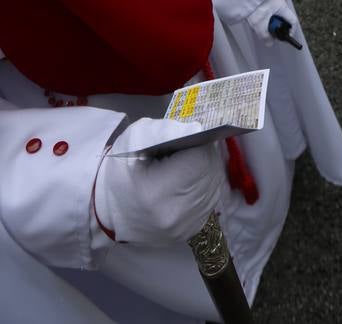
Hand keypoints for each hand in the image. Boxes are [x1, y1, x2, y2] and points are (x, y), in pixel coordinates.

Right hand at [94, 118, 224, 244]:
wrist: (109, 206)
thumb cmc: (121, 167)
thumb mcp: (135, 138)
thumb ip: (166, 130)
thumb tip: (197, 129)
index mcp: (158, 192)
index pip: (200, 160)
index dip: (199, 143)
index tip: (188, 139)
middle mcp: (176, 214)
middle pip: (211, 171)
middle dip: (203, 154)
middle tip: (186, 149)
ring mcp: (186, 226)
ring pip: (215, 184)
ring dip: (206, 169)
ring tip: (185, 164)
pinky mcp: (192, 231)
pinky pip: (211, 199)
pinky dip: (203, 185)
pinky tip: (187, 181)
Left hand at [246, 0, 297, 45]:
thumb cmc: (252, 7)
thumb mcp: (259, 26)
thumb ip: (266, 36)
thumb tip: (269, 43)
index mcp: (282, 7)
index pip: (292, 21)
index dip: (290, 31)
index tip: (284, 37)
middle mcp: (279, 2)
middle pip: (283, 19)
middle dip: (277, 28)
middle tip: (270, 33)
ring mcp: (272, 0)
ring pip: (275, 16)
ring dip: (270, 23)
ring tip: (261, 26)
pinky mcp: (264, 1)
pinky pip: (269, 12)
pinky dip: (265, 18)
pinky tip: (257, 21)